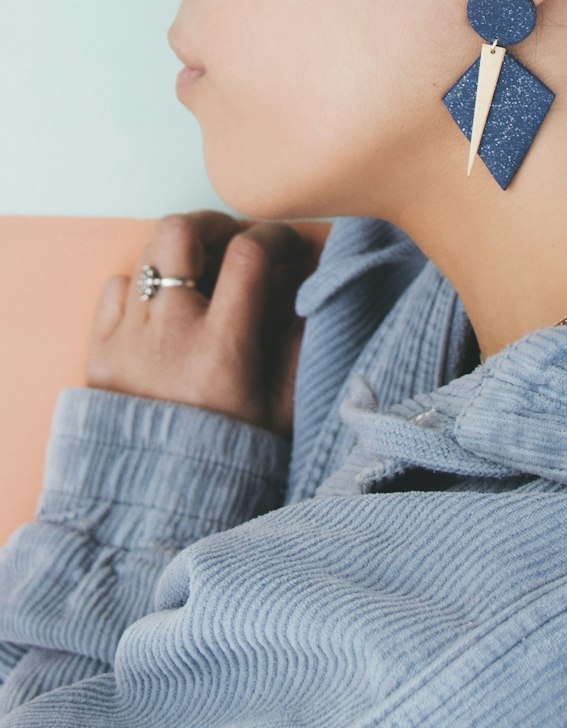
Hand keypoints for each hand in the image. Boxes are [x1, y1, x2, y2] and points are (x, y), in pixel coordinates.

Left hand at [86, 211, 316, 440]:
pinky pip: (116, 287)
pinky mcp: (98, 349)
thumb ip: (299, 345)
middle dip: (212, 224)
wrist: (154, 503)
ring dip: (180, 256)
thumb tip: (306, 290)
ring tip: (201, 277)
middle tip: (232, 241)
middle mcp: (169, 332)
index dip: (274, 236)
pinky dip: (141, 287)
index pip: (249, 254)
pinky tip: (161, 310)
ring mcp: (127, 337)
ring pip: (148, 253)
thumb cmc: (226, 455)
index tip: (286, 248)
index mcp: (222, 347)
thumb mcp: (281, 408)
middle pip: (180, 230)